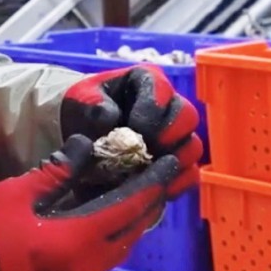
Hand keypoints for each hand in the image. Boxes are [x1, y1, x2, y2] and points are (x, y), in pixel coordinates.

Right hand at [0, 135, 178, 270]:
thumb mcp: (18, 194)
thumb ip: (57, 171)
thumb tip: (85, 145)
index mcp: (79, 239)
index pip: (128, 207)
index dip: (151, 185)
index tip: (170, 166)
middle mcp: (87, 264)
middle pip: (131, 231)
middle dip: (148, 203)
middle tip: (159, 178)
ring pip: (120, 248)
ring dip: (133, 222)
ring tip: (138, 195)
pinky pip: (104, 259)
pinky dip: (115, 236)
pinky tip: (108, 220)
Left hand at [60, 65, 202, 196]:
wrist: (78, 134)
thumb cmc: (82, 109)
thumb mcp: (80, 99)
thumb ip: (92, 104)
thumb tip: (110, 118)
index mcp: (148, 81)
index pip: (162, 90)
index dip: (152, 110)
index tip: (134, 128)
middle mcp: (168, 106)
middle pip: (187, 117)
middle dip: (169, 135)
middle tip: (147, 150)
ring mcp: (175, 136)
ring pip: (192, 147)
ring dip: (174, 161)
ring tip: (149, 171)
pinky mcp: (174, 164)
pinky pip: (190, 175)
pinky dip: (177, 183)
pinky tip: (157, 189)